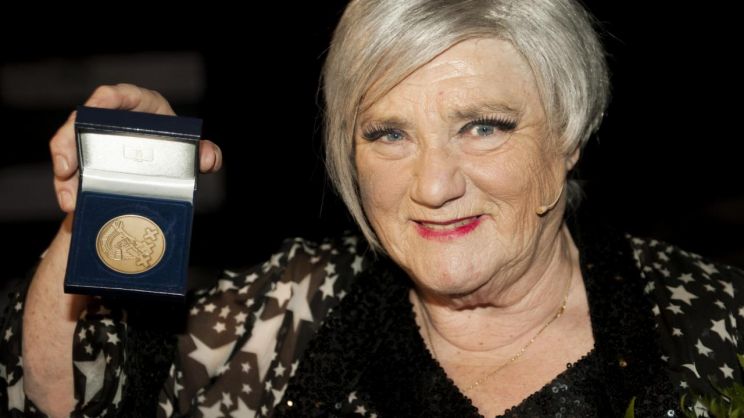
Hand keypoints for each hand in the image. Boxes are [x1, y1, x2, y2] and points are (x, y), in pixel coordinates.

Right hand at [50, 83, 221, 212]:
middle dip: (68, 142)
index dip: (106, 98)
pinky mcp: (88, 160)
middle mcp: (114, 119)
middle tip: (66, 168)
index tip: (96, 106)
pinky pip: (71, 169)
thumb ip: (206, 154)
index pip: (120, 94)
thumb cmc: (178, 149)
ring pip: (70, 147)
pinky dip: (67, 185)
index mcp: (141, 107)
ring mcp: (96, 139)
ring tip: (68, 197)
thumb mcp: (192, 152)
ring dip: (64, 172)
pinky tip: (70, 202)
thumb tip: (209, 158)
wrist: (167, 172)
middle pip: (82, 121)